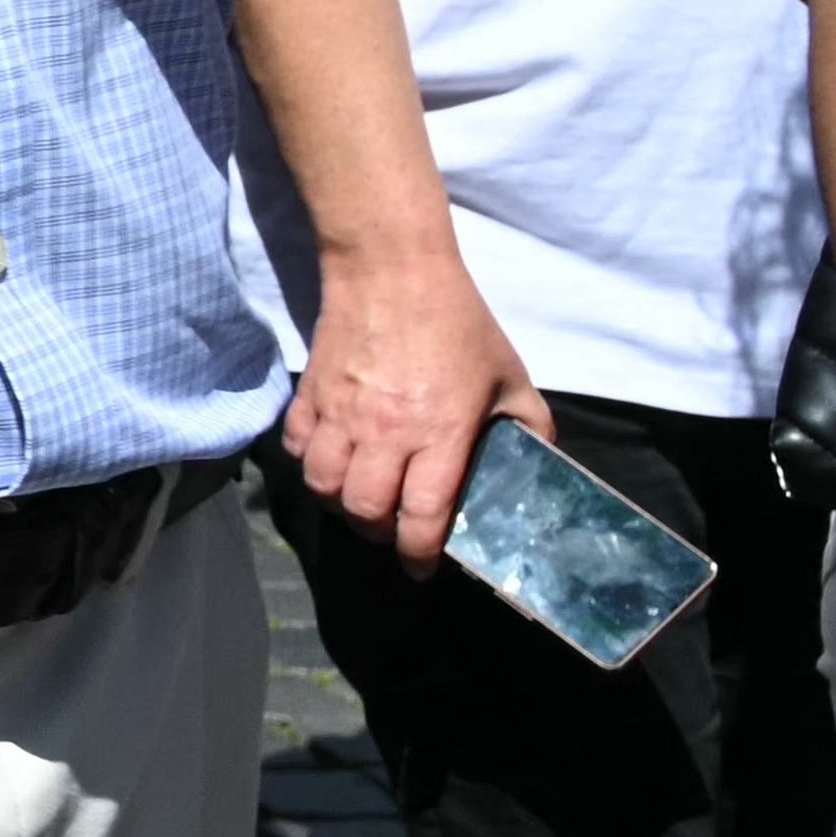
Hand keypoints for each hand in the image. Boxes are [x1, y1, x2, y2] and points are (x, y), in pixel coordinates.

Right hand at [281, 232, 546, 570]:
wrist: (391, 269)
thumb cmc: (458, 322)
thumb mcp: (509, 373)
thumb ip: (528, 423)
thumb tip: (540, 463)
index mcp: (440, 432)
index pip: (422, 515)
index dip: (420, 554)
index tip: (423, 567)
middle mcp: (385, 432)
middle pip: (364, 510)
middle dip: (379, 534)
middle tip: (393, 530)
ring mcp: (340, 413)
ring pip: (321, 486)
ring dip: (339, 503)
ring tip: (358, 498)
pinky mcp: (310, 393)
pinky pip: (294, 446)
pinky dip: (308, 462)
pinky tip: (329, 458)